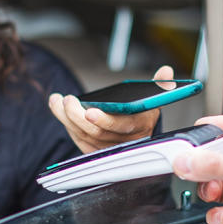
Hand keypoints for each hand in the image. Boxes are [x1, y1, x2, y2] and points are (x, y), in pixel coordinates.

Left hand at [49, 66, 172, 153]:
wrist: (139, 134)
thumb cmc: (142, 113)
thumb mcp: (152, 98)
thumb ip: (158, 85)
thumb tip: (166, 72)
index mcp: (139, 126)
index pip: (121, 126)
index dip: (104, 120)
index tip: (89, 111)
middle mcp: (124, 141)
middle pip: (96, 132)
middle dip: (76, 115)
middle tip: (66, 100)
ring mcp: (109, 149)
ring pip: (84, 136)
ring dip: (66, 119)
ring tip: (56, 101)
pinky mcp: (97, 152)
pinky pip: (79, 141)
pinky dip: (68, 126)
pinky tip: (60, 113)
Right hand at [171, 113, 222, 223]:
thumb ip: (214, 165)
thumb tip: (186, 160)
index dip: (218, 124)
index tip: (198, 129)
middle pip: (218, 159)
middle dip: (204, 166)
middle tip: (194, 170)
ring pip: (216, 187)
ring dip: (208, 192)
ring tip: (210, 194)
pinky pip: (221, 213)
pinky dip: (216, 216)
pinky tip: (222, 215)